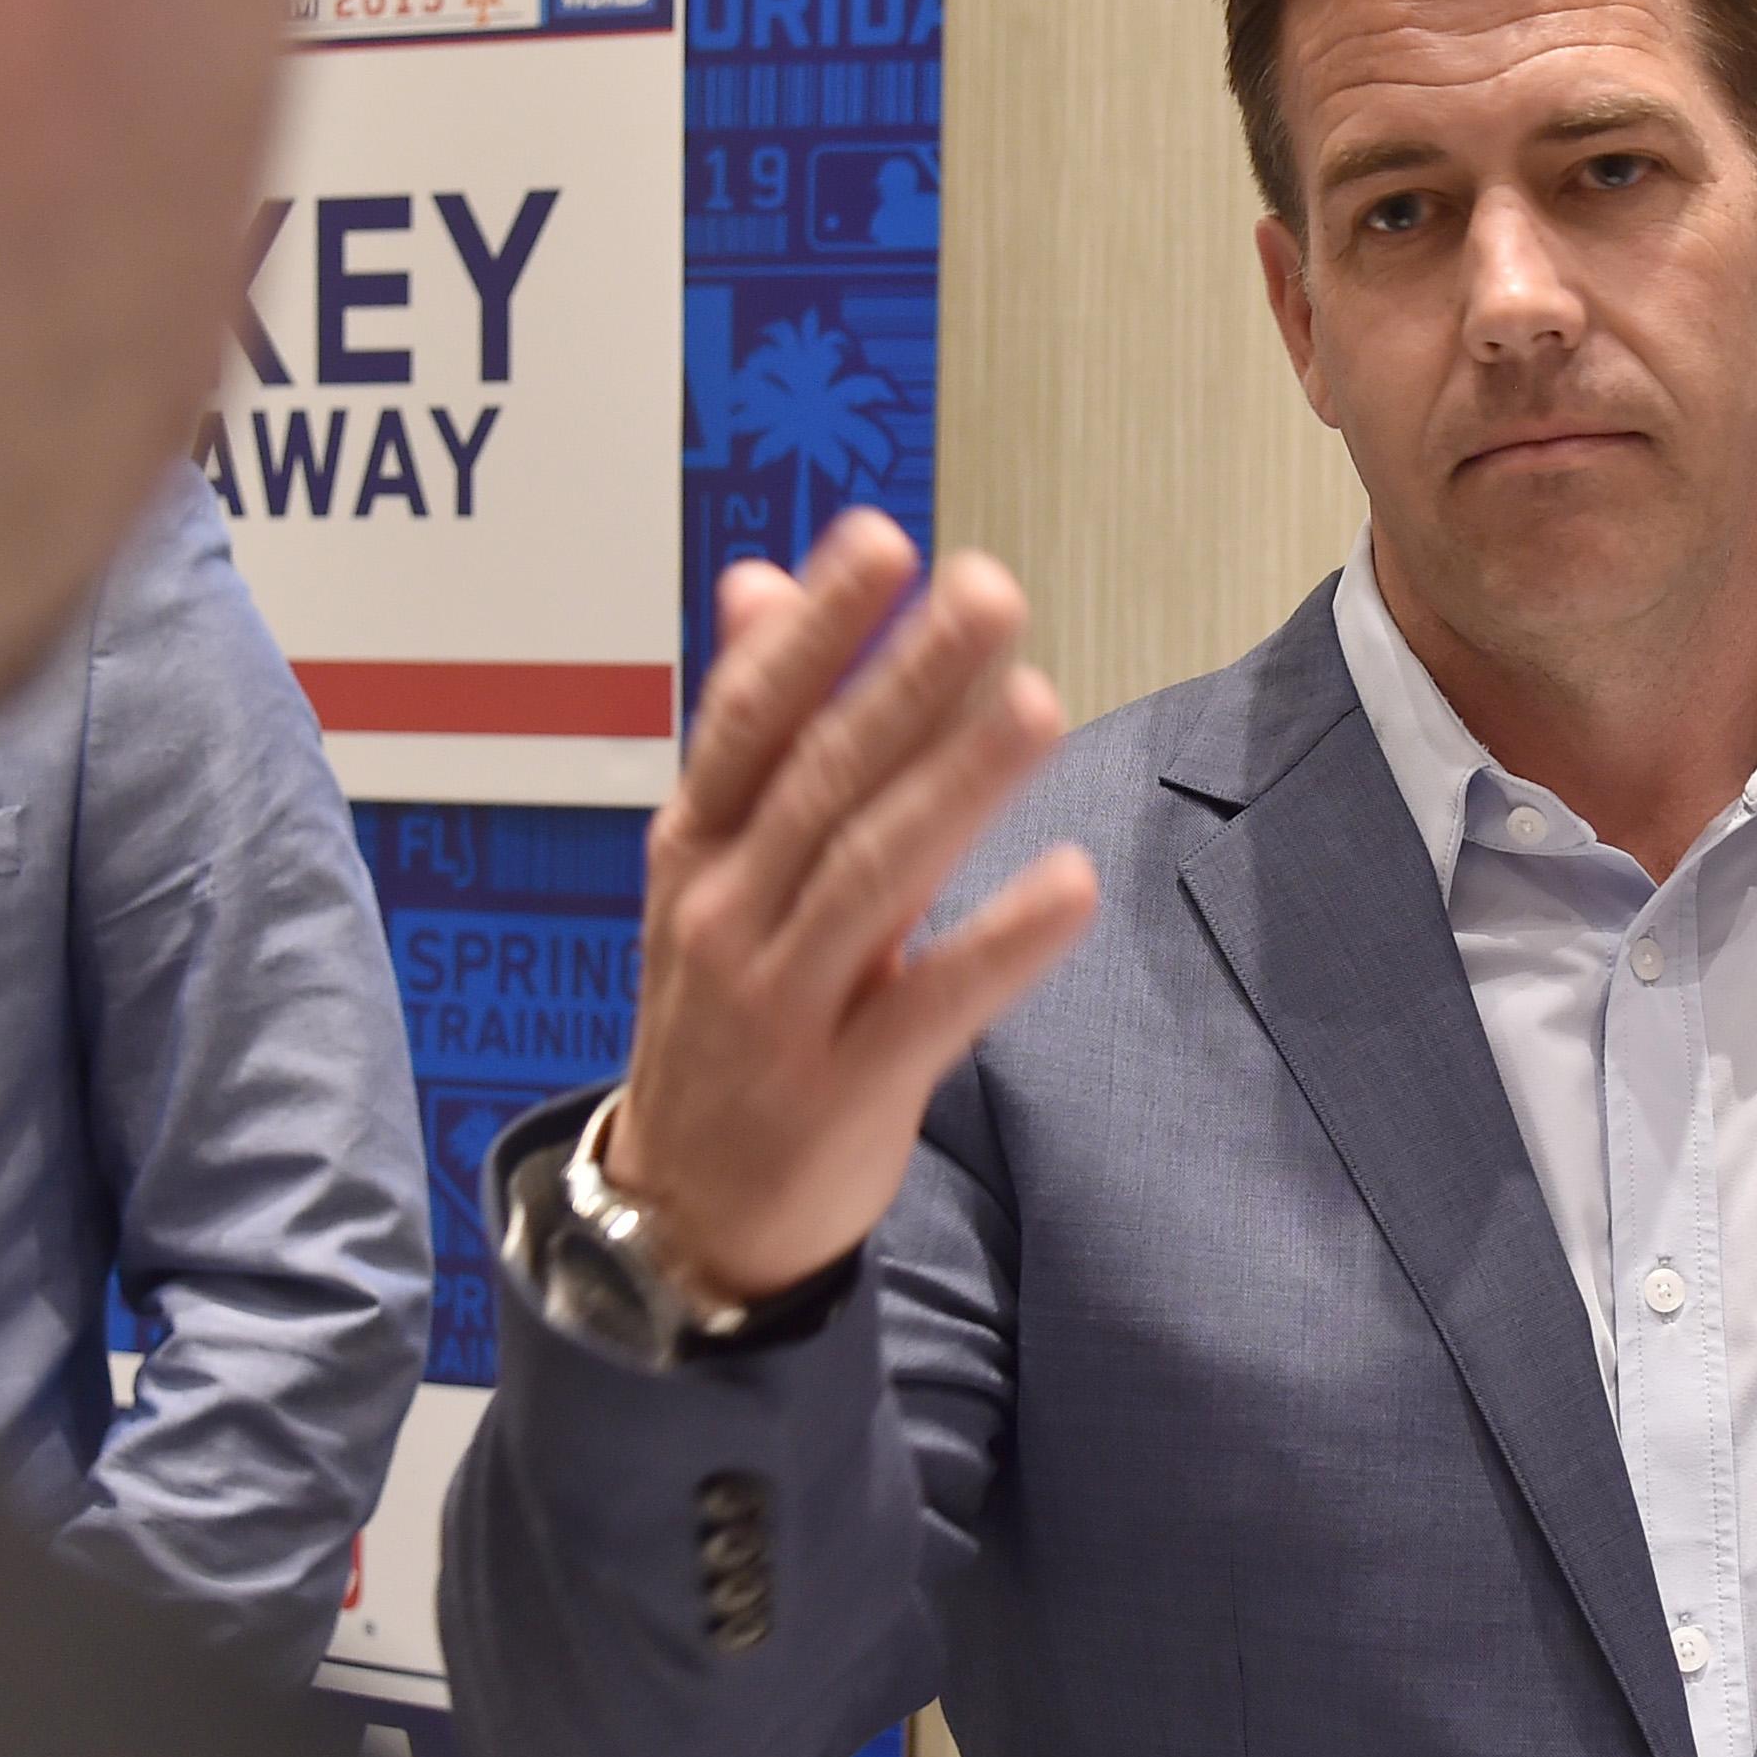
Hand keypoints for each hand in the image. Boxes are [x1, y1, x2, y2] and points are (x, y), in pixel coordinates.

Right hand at [605, 511, 1098, 1302]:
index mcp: (697, 849)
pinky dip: (1000, 943)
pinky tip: (1070, 882)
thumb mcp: (711, 867)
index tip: (883, 541)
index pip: (751, 718)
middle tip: (990, 592)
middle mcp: (728, 914)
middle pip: (825, 779)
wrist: (686, 1214)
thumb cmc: (722, 1013)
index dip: (815, 630)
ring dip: (958, 785)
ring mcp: (781, 1004)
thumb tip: (757, 579)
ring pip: (874, 874)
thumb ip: (752, 724)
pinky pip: (932, 1004)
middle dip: (908, 680)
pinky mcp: (846, 1087)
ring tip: (1036, 703)